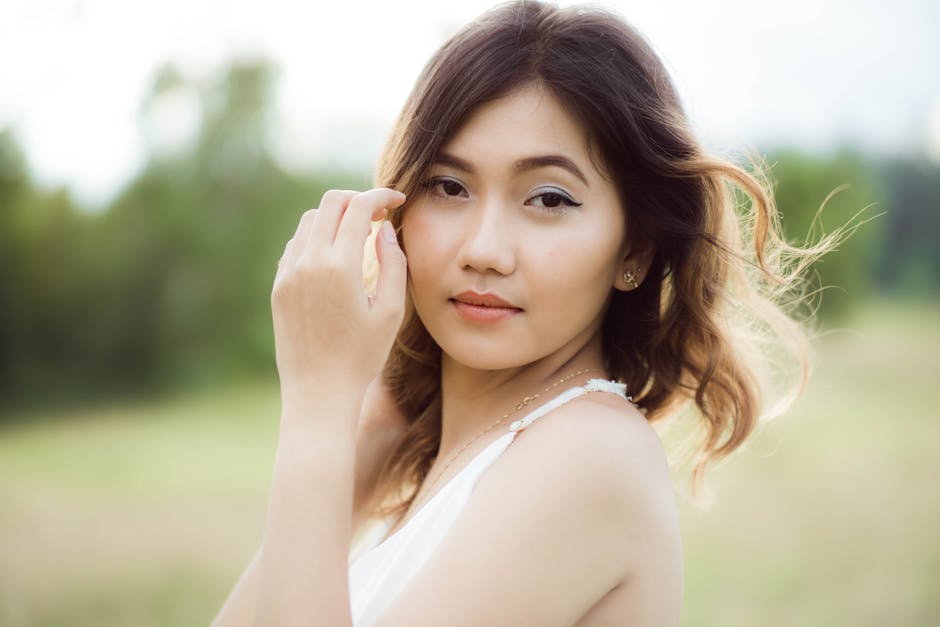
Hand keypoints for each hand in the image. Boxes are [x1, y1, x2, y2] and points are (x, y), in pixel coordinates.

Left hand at [271, 188, 407, 406]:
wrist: (318, 391)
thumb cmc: (362, 356)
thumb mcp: (390, 312)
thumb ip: (393, 264)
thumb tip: (384, 231)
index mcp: (339, 266)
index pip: (358, 208)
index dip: (381, 196)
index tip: (398, 201)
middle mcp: (308, 263)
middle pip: (330, 204)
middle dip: (357, 200)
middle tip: (379, 213)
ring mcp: (288, 273)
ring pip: (309, 221)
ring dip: (336, 217)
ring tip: (358, 234)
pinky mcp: (279, 286)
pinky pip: (296, 246)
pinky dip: (317, 238)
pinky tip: (335, 256)